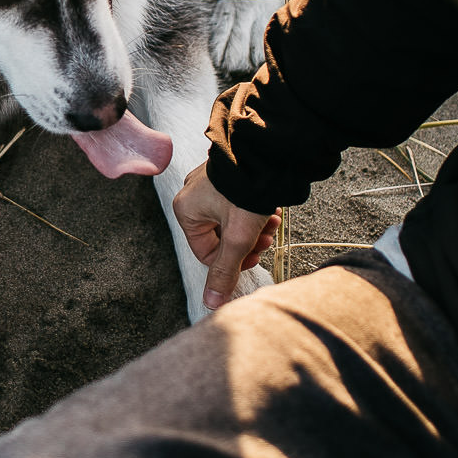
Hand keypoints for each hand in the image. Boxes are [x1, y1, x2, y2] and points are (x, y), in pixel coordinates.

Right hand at [173, 161, 278, 309]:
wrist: (266, 154)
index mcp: (186, 210)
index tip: (254, 256)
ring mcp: (208, 182)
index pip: (206, 252)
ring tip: (271, 221)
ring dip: (254, 227)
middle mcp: (192, 195)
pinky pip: (236, 202)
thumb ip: (225, 272)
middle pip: (221, 236)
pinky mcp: (225, 174)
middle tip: (265, 238)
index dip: (234, 260)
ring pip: (231, 220)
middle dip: (247, 242)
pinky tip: (270, 208)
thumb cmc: (246, 191)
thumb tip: (211, 303)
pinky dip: (253, 209)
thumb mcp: (238, 238)